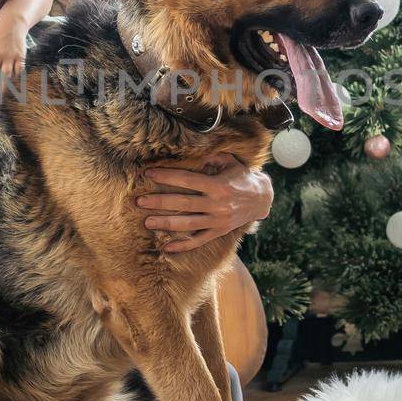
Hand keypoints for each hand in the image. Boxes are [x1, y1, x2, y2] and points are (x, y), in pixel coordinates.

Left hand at [137, 153, 272, 253]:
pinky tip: (166, 248)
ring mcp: (218, 220)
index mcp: (218, 185)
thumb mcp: (231, 162)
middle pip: (183, 203)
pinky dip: (182, 246)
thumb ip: (212, 157)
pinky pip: (198, 241)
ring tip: (147, 222)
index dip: (166, 176)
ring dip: (166, 223)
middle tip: (139, 202)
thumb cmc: (242, 177)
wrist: (262, 199)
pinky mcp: (219, 232)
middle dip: (159, 202)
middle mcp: (217, 204)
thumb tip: (191, 152)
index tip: (148, 174)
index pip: (187, 180)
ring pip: (187, 224)